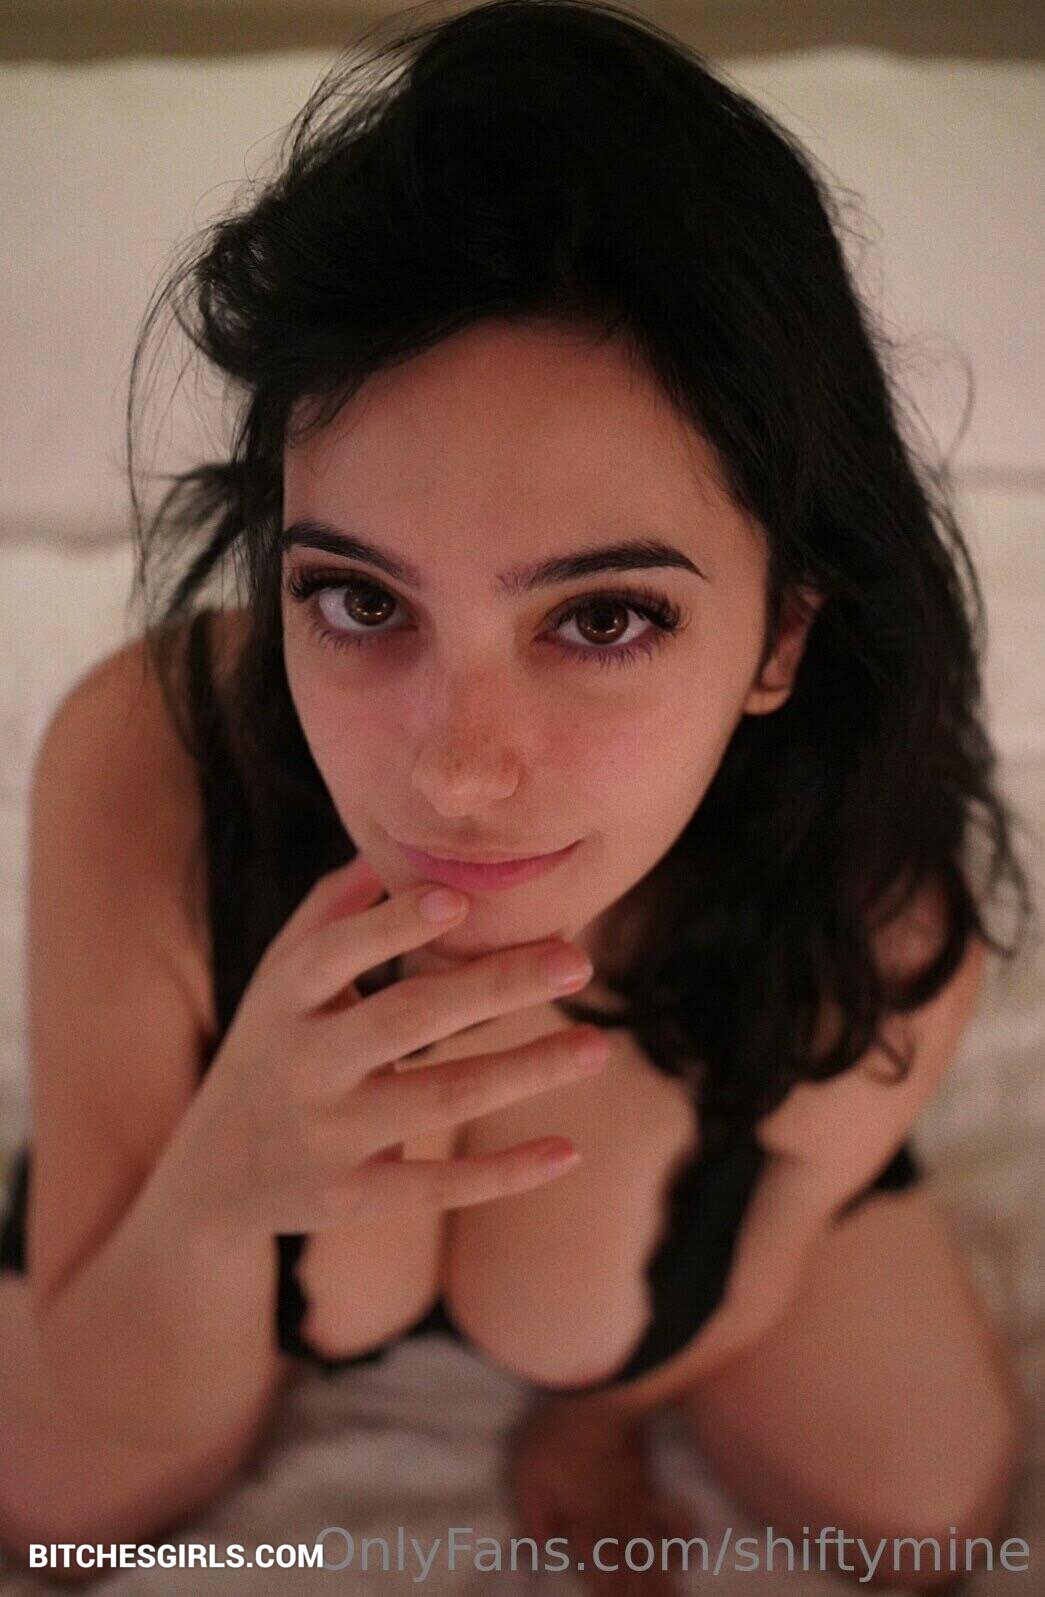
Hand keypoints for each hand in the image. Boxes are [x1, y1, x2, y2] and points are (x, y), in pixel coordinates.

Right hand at [154, 853, 609, 1237]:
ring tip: (597, 1045)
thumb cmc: (269, 1048)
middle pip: (408, 1019)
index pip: (335, 953)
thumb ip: (332, 910)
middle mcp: (303, 1064)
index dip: (393, 927)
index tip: (460, 901)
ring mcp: (327, 1136)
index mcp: (286, 998)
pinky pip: (437, 1186)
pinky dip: (504, 1173)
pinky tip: (567, 1150)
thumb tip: (390, 839)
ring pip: (439, 1099)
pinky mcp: (352, 1198)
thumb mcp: (280, 979)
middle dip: (496, 987)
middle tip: (579, 960)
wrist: (210, 1179)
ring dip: (525, 1070)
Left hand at [506, 1397, 695, 1595]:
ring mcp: (636, 1501)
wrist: (597, 1395)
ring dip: (662, 1579)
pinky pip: (670, 1515)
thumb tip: (535, 1553)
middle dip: (642, 1594)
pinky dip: (681, 1536)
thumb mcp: (527, 1474)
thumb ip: (532, 1516)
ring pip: (653, 1550)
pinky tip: (688, 1551)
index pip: (598, 1574)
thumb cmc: (555, 1435)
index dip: (608, 1595)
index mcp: (583, 1524)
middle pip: (631, 1570)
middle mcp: (614, 1521)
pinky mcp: (648, 1480)